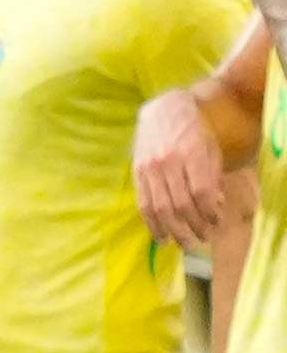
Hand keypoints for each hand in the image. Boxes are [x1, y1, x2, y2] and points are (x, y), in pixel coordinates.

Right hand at [135, 86, 240, 245]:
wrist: (162, 110)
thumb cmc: (193, 130)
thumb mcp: (210, 147)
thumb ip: (213, 176)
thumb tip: (216, 207)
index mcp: (191, 153)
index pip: (201, 191)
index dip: (210, 212)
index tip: (216, 223)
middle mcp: (168, 161)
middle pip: (181, 203)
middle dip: (194, 226)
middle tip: (202, 239)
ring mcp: (149, 168)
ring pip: (161, 207)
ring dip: (174, 229)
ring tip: (184, 242)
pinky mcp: (137, 173)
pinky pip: (144, 203)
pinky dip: (152, 223)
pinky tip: (161, 236)